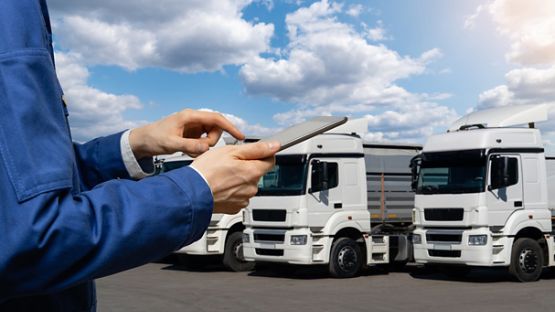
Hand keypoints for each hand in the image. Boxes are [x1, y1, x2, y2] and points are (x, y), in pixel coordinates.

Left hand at [129, 109, 244, 158]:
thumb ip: (189, 146)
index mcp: (190, 116)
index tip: (240, 136)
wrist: (141, 141)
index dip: (230, 126)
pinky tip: (187, 151)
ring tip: (189, 151)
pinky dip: (199, 148)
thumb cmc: (153, 138)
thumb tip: (207, 148)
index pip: (216, 119)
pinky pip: (203, 141)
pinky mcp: (191, 133)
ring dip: (205, 146)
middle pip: (215, 128)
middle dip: (211, 141)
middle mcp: (193, 119)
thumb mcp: (171, 144)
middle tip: (199, 149)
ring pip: (210, 136)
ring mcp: (193, 126)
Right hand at [191, 141, 279, 213]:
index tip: (254, 152)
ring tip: (222, 176)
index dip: (263, 154)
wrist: (191, 193)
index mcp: (253, 172)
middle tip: (229, 163)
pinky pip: (238, 196)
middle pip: (256, 173)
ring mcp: (243, 199)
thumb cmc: (207, 171)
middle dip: (246, 167)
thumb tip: (274, 146)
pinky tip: (220, 186)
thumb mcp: (231, 151)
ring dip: (238, 179)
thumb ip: (255, 149)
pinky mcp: (235, 207)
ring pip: (246, 185)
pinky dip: (231, 191)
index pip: (270, 161)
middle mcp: (252, 188)